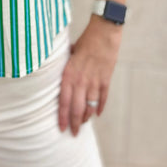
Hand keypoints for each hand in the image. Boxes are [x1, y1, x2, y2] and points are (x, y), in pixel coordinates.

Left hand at [58, 17, 122, 135]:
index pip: (63, 102)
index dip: (62, 117)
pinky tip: (96, 114)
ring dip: (87, 117)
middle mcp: (81, 80)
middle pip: (77, 109)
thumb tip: (60, 74)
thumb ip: (66, 66)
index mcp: (69, 74)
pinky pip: (102, 98)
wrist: (104, 32)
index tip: (61, 128)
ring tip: (83, 124)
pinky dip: (100, 107)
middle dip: (75, 123)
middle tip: (73, 134)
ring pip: (90, 106)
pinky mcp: (106, 79)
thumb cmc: (85, 40)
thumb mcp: (70, 53)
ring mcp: (95, 81)